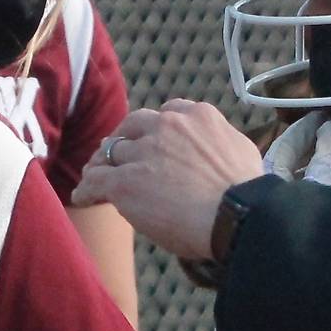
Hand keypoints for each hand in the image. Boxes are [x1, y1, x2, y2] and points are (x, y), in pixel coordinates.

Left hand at [72, 101, 263, 259]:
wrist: (237, 216)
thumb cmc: (247, 194)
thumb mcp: (242, 151)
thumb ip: (220, 142)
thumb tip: (219, 150)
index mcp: (197, 116)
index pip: (166, 114)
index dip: (154, 130)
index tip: (150, 140)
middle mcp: (167, 126)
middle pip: (132, 127)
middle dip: (124, 140)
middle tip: (115, 154)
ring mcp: (143, 153)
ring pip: (111, 153)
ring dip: (102, 165)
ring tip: (94, 178)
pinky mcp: (125, 182)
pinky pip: (95, 181)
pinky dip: (87, 189)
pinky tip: (83, 197)